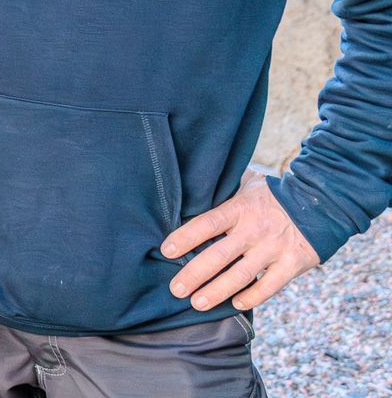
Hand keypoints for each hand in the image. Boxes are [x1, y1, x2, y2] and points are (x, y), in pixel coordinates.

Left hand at [163, 173, 320, 311]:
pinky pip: (270, 286)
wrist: (321, 203)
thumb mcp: (248, 184)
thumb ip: (224, 189)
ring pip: (241, 275)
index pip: (207, 223)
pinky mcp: (294, 263)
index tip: (166, 251)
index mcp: (240, 207)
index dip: (186, 237)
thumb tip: (192, 186)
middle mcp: (255, 229)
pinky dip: (252, 297)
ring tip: (197, 303)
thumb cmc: (273, 195)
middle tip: (175, 290)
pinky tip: (235, 304)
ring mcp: (275, 248)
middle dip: (194, 274)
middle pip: (219, 255)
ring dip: (217, 292)